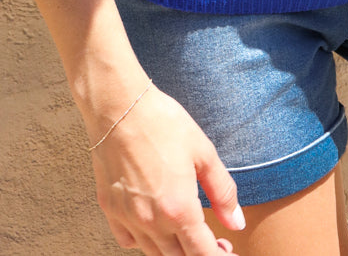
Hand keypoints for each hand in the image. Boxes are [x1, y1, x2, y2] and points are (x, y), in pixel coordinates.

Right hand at [88, 83, 242, 253]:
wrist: (118, 106)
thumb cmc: (162, 123)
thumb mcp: (203, 152)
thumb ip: (222, 192)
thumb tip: (237, 223)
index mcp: (179, 210)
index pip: (203, 254)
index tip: (229, 250)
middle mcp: (151, 222)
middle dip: (199, 254)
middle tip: (215, 240)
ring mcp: (127, 218)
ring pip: (154, 253)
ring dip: (174, 250)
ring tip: (187, 232)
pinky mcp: (109, 209)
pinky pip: (128, 240)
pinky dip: (144, 240)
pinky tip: (154, 225)